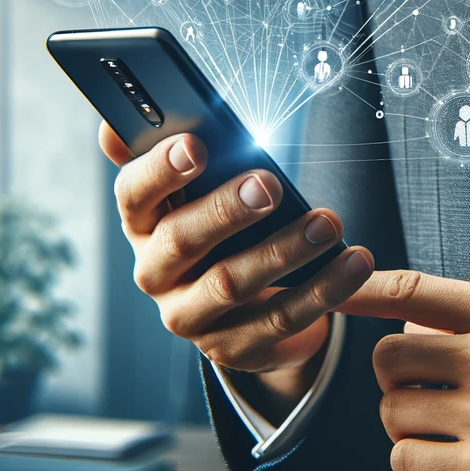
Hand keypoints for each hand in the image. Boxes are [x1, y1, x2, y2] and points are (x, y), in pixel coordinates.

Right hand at [98, 123, 373, 387]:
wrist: (244, 307)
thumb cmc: (222, 228)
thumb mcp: (197, 191)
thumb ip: (166, 151)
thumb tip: (116, 120)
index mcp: (141, 224)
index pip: (134, 194)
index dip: (161, 169)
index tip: (196, 144)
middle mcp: (155, 274)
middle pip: (181, 240)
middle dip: (227, 210)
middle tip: (269, 184)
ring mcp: (190, 317)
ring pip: (232, 283)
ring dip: (285, 251)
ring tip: (329, 223)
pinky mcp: (231, 350)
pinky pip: (278, 321)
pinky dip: (322, 291)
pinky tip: (354, 262)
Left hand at [341, 271, 469, 470]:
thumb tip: (410, 324)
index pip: (415, 291)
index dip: (363, 291)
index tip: (335, 291)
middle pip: (387, 357)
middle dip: (395, 377)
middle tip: (422, 391)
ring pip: (393, 412)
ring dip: (406, 423)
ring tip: (444, 430)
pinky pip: (406, 461)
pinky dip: (415, 462)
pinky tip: (446, 462)